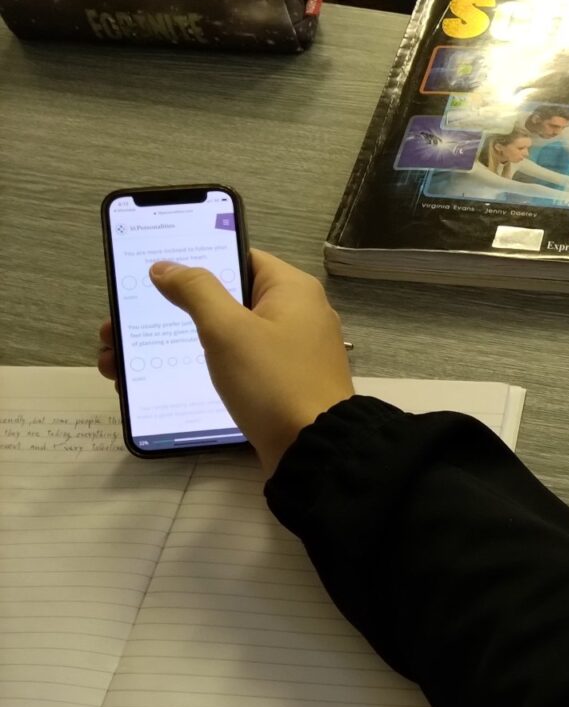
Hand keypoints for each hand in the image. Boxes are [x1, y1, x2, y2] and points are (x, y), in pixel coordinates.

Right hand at [98, 250, 353, 476]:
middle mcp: (296, 315)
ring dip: (175, 343)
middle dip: (170, 312)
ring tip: (117, 360)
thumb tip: (166, 266)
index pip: (239, 257)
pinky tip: (156, 381)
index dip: (196, 261)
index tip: (152, 274)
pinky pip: (234, 365)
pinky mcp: (280, 383)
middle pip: (224, 300)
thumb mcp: (228, 329)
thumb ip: (196, 291)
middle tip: (116, 328)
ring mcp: (290, 351)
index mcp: (292, 290)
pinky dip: (200, 368)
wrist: (314, 450)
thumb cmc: (274, 380)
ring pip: (224, 336)